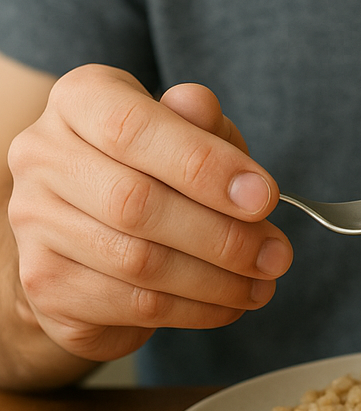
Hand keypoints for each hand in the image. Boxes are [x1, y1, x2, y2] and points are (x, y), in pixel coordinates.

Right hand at [6, 64, 292, 362]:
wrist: (96, 240)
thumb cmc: (156, 173)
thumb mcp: (192, 138)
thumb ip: (202, 125)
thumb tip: (202, 107)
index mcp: (80, 101)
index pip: (133, 127)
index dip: (205, 166)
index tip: (265, 198)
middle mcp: (42, 155)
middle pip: (136, 203)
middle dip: (223, 236)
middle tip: (276, 255)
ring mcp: (34, 223)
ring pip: (137, 262)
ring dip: (217, 281)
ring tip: (263, 284)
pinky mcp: (46, 283)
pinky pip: (131, 304)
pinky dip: (194, 310)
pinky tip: (229, 305)